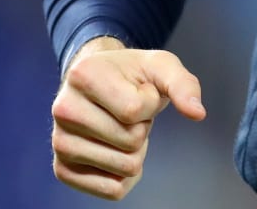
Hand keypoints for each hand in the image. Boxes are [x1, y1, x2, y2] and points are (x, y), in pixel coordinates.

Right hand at [50, 37, 205, 199]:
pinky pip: (112, 190)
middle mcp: (63, 109)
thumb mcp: (162, 66)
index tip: (139, 90)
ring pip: (124, 168)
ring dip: (135, 150)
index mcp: (83, 75)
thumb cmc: (132, 73)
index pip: (134, 111)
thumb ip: (184, 85)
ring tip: (120, 127)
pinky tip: (115, 151)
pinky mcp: (62, 169)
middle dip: (142, 127)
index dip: (150, 103)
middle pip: (130, 141)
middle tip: (128, 111)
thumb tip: (198, 114)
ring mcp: (59, 142)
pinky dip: (126, 176)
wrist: (99, 82)